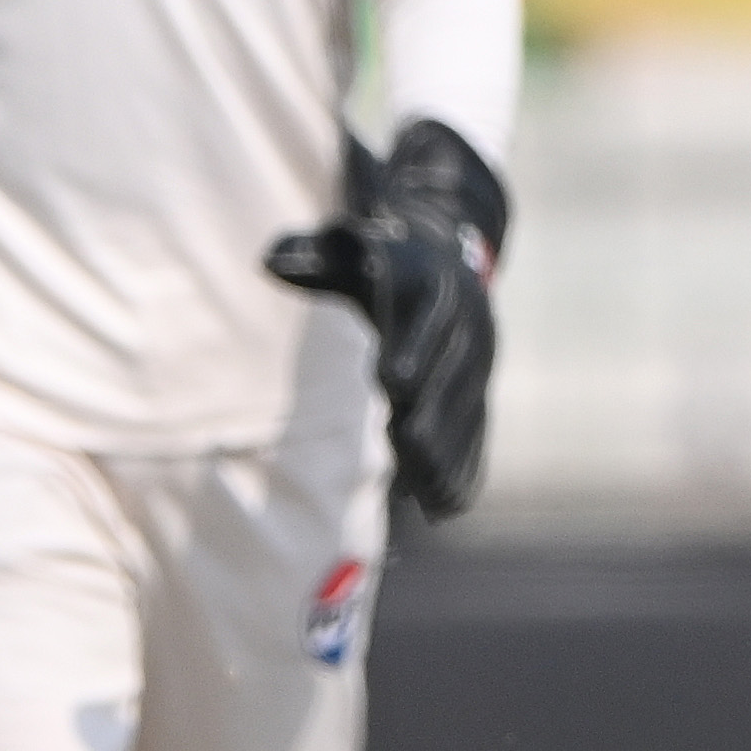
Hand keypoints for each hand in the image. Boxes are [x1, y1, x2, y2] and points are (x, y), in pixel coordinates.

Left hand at [266, 120, 508, 521]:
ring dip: (450, 452)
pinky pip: (481, 431)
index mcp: (432, 284)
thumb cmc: (373, 255)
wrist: (441, 249)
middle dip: (431, 412)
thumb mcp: (343, 245)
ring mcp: (480, 358)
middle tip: (405, 449)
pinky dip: (466, 468)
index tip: (390, 383)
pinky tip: (446, 506)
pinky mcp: (482, 386)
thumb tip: (269, 261)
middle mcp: (467, 322)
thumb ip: (308, 254)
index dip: (410, 349)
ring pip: (470, 410)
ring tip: (426, 494)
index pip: (425, 319)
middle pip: (453, 373)